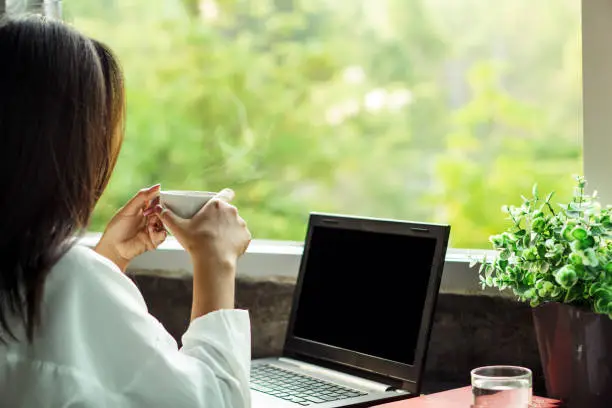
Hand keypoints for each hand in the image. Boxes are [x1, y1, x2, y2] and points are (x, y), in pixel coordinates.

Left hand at [95, 184, 166, 271]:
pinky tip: (152, 231)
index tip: (161, 198)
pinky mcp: (154, 240)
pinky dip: (160, 233)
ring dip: (160, 222)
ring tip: (151, 223)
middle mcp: (149, 218)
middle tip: (155, 212)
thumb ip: (142, 197)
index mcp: (143, 209)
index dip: (160, 198)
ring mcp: (152, 229)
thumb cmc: (117, 228)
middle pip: (162, 211)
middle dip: (161, 211)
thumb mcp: (129, 209)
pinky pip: (163, 235)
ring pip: (165, 223)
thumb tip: (158, 186)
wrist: (114, 248)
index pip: (156, 200)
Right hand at [160, 188, 250, 317]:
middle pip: (228, 211)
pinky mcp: (246, 237)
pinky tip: (227, 247)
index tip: (219, 202)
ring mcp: (241, 224)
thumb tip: (159, 209)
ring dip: (229, 229)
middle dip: (222, 217)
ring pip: (235, 224)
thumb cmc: (195, 242)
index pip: (226, 193)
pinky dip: (236, 241)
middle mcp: (232, 211)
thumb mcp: (178, 228)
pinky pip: (241, 237)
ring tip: (219, 240)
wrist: (213, 260)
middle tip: (211, 228)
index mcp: (217, 205)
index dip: (224, 196)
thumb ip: (168, 217)